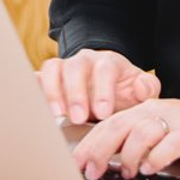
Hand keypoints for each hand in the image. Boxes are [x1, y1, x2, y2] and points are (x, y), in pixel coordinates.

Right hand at [37, 48, 161, 124]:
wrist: (109, 89)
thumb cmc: (124, 92)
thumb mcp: (141, 91)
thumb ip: (148, 89)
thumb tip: (142, 87)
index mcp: (108, 63)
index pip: (104, 69)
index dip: (103, 90)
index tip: (103, 113)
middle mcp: (84, 62)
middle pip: (75, 66)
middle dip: (76, 93)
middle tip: (78, 117)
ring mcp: (64, 68)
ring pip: (53, 68)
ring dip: (53, 91)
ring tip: (57, 114)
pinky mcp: (49, 79)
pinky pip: (37, 78)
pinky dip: (32, 87)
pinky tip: (31, 103)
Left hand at [71, 97, 179, 179]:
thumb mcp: (163, 132)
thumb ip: (137, 141)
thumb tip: (104, 161)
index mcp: (147, 110)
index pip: (109, 123)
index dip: (88, 143)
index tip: (74, 164)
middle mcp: (159, 111)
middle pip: (118, 126)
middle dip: (99, 150)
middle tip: (90, 171)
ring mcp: (177, 121)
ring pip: (141, 132)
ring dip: (129, 155)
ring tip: (128, 173)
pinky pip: (170, 143)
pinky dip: (157, 157)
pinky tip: (152, 168)